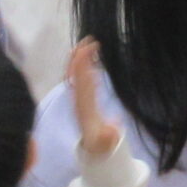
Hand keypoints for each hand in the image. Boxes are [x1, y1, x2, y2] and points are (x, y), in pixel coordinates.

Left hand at [68, 38, 123, 158]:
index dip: (83, 68)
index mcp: (85, 106)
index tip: (88, 54)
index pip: (82, 83)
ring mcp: (77, 97)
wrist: (92, 146)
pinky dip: (79, 65)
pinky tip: (86, 56)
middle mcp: (78, 99)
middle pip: (75, 75)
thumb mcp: (106, 140)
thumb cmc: (101, 141)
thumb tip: (113, 128)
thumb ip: (109, 135)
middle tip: (88, 40)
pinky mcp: (79, 96)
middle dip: (79, 57)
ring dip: (77, 59)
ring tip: (84, 43)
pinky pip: (76, 77)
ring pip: (73, 75)